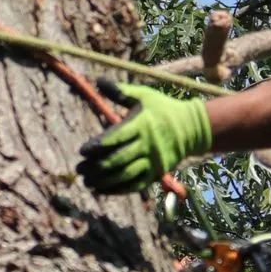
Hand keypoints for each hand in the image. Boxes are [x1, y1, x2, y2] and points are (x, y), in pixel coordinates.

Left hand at [78, 83, 214, 192]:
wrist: (191, 128)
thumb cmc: (163, 108)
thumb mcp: (144, 95)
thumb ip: (120, 91)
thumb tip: (97, 81)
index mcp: (142, 124)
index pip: (117, 137)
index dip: (98, 145)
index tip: (82, 151)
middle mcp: (148, 144)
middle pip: (118, 158)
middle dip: (96, 166)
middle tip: (78, 169)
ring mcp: (153, 160)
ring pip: (125, 174)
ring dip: (104, 181)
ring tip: (87, 182)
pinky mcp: (157, 173)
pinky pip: (135, 185)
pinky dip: (118, 190)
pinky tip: (101, 190)